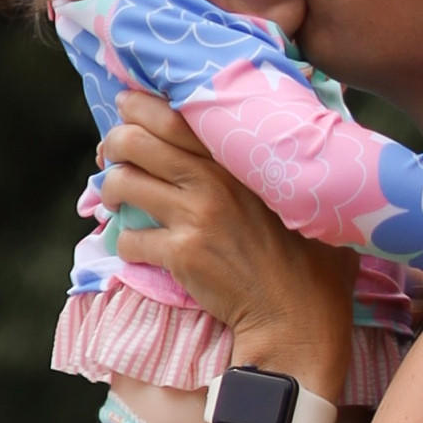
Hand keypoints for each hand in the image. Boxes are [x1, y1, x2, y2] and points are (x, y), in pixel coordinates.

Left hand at [101, 92, 357, 392]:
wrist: (298, 316)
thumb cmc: (312, 260)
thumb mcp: (305, 198)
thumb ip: (285, 166)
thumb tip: (286, 142)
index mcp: (241, 159)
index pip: (176, 115)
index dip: (141, 106)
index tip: (127, 106)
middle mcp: (214, 180)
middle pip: (137, 141)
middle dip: (114, 143)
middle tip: (110, 153)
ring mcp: (195, 216)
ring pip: (123, 184)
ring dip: (111, 189)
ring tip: (115, 198)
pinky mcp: (181, 254)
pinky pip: (128, 239)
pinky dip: (125, 243)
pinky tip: (137, 247)